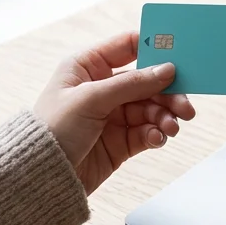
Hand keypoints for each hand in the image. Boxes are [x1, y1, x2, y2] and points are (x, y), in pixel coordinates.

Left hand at [34, 31, 196, 193]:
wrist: (40, 178)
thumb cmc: (51, 131)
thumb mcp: (90, 99)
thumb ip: (132, 84)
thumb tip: (167, 69)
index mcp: (88, 67)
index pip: (127, 46)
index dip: (154, 48)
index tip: (179, 55)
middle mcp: (102, 88)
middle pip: (147, 81)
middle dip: (168, 93)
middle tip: (185, 106)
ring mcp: (112, 115)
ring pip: (151, 108)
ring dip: (166, 116)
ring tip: (171, 127)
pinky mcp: (120, 141)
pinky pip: (148, 131)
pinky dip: (157, 134)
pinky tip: (157, 138)